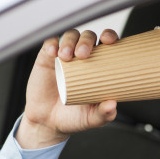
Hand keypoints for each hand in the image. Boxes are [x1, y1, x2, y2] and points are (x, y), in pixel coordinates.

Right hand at [17, 29, 119, 148]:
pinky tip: (52, 52)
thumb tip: (112, 105)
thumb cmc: (74, 117)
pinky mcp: (47, 58)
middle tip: (83, 54)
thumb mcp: (91, 118)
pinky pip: (50, 43)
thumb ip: (103, 114)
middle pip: (88, 37)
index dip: (110, 36)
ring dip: (69, 41)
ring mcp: (65, 56)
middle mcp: (82, 57)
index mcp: (99, 66)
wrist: (48, 122)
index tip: (109, 41)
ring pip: (70, 36)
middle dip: (87, 40)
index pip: (107, 44)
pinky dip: (52, 43)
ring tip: (66, 56)